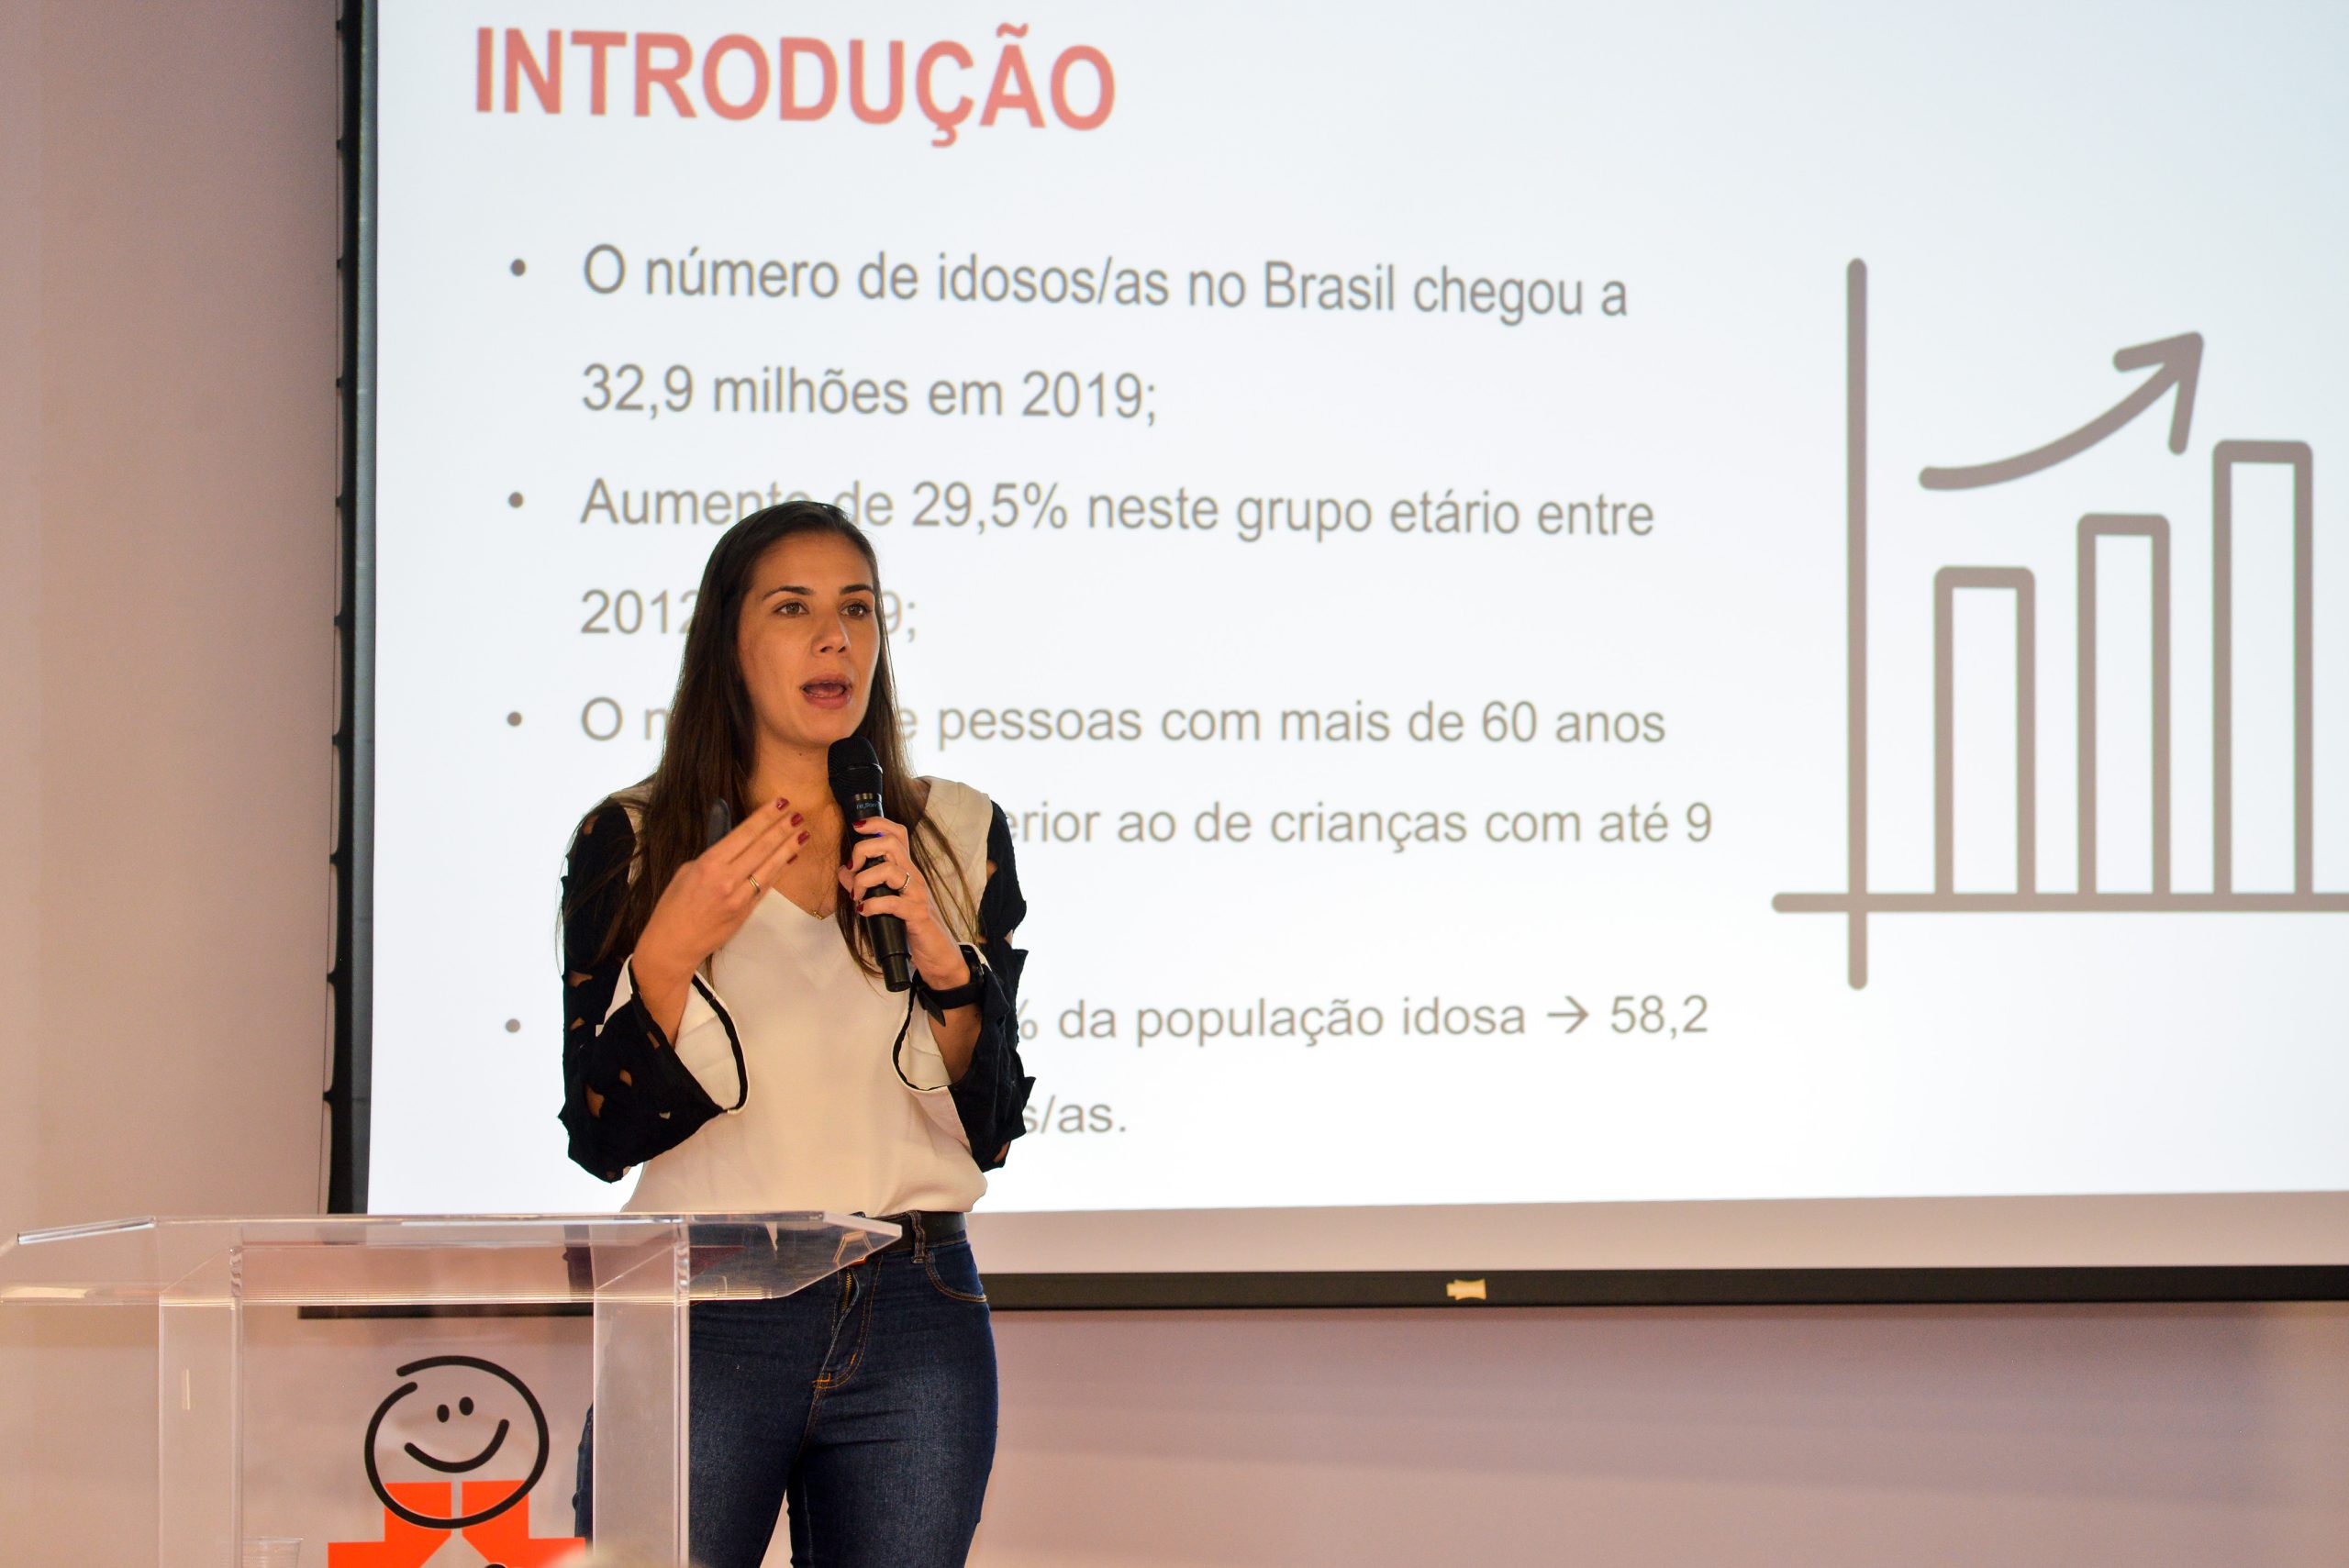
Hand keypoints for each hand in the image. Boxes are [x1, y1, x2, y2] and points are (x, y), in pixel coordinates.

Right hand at [635, 796, 809, 990]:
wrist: (673, 944)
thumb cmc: (672, 907)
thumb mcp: (685, 872)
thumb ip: (712, 856)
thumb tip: (732, 844)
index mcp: (709, 864)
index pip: (744, 834)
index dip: (765, 817)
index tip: (781, 803)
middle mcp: (728, 879)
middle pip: (762, 847)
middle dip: (782, 828)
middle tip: (798, 814)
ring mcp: (740, 897)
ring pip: (769, 866)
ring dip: (788, 848)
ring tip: (803, 833)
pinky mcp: (747, 911)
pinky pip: (767, 885)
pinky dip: (779, 869)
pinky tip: (790, 857)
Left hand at [838, 816, 967, 986]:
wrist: (936, 953)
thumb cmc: (909, 925)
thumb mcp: (885, 900)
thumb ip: (864, 884)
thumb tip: (843, 871)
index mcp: (907, 869)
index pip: (897, 833)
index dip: (877, 823)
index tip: (857, 827)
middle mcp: (914, 876)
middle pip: (890, 843)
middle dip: (863, 850)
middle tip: (852, 869)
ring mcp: (917, 893)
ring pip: (889, 870)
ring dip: (863, 881)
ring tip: (857, 897)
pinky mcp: (917, 913)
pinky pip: (892, 902)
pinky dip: (872, 905)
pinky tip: (865, 911)